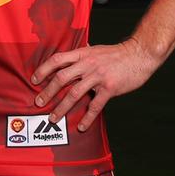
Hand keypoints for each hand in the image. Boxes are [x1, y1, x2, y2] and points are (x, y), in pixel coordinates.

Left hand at [30, 37, 160, 131]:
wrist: (140, 54)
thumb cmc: (118, 53)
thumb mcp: (97, 49)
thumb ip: (84, 54)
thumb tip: (75, 52)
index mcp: (82, 54)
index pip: (57, 60)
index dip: (43, 70)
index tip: (34, 80)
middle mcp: (88, 64)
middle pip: (61, 78)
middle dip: (48, 92)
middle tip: (39, 102)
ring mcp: (98, 76)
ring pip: (75, 93)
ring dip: (62, 107)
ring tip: (53, 118)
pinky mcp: (110, 88)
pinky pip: (96, 105)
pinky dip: (87, 117)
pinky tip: (81, 126)